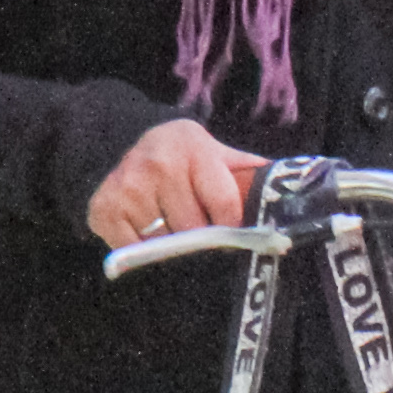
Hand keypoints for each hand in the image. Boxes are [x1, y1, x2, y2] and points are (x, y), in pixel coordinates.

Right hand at [88, 118, 267, 248]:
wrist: (122, 141)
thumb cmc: (182, 157)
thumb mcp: (215, 153)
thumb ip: (246, 173)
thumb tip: (288, 192)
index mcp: (193, 147)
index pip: (225, 205)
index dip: (230, 225)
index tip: (228, 228)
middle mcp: (158, 164)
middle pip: (193, 230)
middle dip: (198, 235)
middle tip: (193, 224)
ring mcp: (128, 186)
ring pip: (164, 244)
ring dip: (170, 243)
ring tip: (168, 223)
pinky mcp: (104, 208)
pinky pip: (134, 251)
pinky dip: (142, 249)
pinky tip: (144, 229)